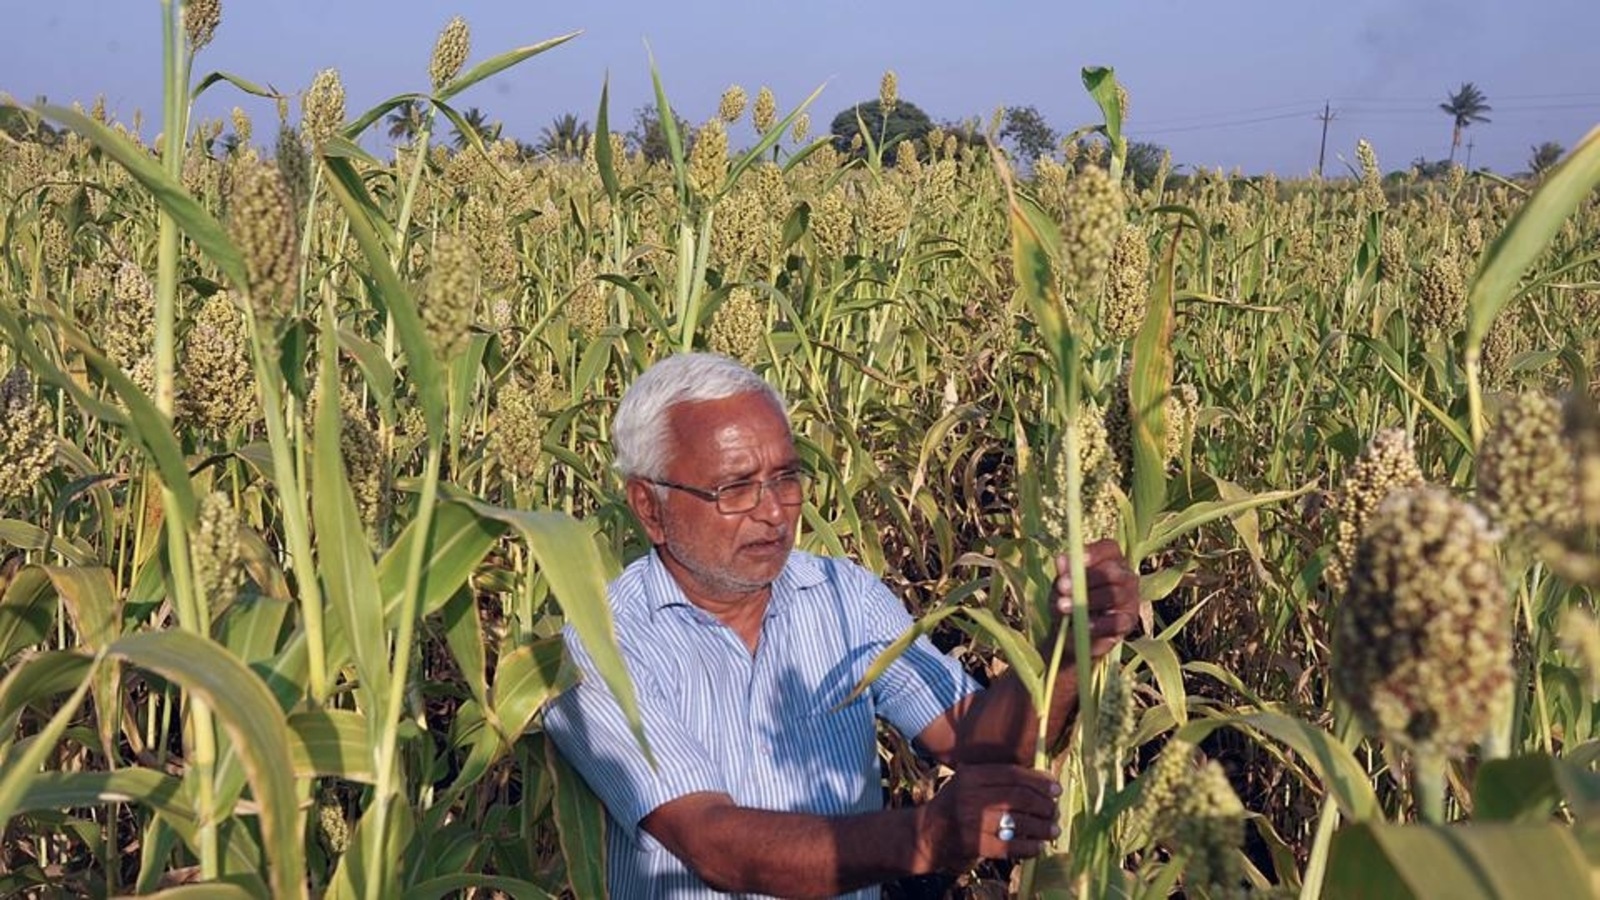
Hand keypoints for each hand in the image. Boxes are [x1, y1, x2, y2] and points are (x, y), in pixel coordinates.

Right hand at [914, 764, 1061, 869]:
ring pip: (1018, 822)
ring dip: (1042, 827)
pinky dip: (1029, 847)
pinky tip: (1038, 847)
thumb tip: (1042, 779)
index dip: (1039, 781)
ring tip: (1053, 830)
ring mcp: (972, 821)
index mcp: (971, 775)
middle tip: (1055, 811)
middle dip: (1044, 805)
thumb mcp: (968, 782)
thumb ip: (998, 778)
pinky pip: (1010, 846)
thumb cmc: (954, 805)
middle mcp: (970, 796)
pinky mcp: (974, 844)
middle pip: (1019, 797)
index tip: (1056, 788)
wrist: (926, 834)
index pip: (1013, 774)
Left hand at [1050, 539, 1139, 659]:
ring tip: (1063, 606)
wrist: (1072, 634)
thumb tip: (1061, 559)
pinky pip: (1118, 620)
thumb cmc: (1068, 600)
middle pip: (1112, 571)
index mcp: (1109, 560)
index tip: (1076, 559)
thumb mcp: (1061, 587)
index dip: (1094, 552)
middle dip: (1088, 577)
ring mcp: (1130, 598)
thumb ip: (1064, 574)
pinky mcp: (1129, 621)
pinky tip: (1083, 625)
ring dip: (1088, 600)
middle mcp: (1124, 576)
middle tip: (1062, 586)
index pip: (1108, 548)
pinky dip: (1099, 623)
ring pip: (1115, 593)